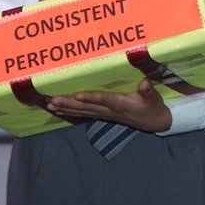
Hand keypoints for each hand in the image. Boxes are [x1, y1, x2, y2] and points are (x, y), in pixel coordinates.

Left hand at [46, 79, 172, 132]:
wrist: (153, 122)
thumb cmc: (152, 106)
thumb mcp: (153, 98)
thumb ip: (147, 91)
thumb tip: (143, 83)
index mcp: (121, 104)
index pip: (103, 100)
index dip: (91, 98)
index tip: (77, 95)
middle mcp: (109, 110)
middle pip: (87, 107)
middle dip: (69, 104)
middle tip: (53, 100)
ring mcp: (105, 114)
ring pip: (82, 111)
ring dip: (66, 108)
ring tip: (50, 105)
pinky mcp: (103, 114)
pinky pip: (84, 114)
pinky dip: (71, 112)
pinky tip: (60, 110)